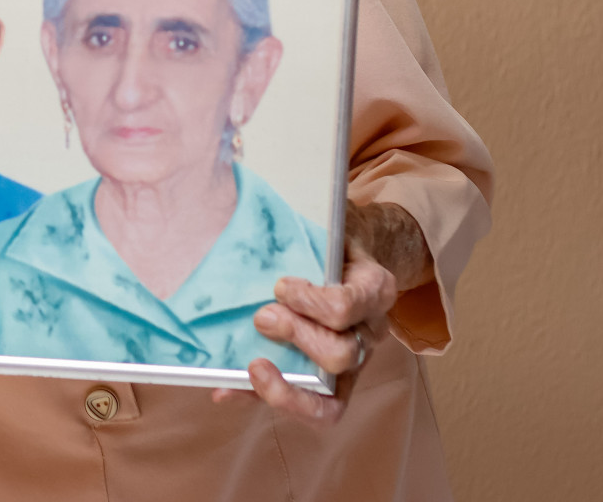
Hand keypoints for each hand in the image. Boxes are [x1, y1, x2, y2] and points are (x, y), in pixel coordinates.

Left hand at [213, 201, 423, 423]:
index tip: (280, 285)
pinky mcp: (335, 382)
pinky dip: (267, 398)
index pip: (350, 306)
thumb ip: (303, 215)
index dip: (312, 302)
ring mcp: (356, 360)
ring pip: (332, 391)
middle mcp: (371, 330)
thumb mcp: (328, 218)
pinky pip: (316, 408)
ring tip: (253, 363)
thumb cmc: (331, 237)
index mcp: (374, 288)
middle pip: (343, 353)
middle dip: (296, 337)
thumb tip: (242, 192)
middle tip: (263, 317)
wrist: (351, 253)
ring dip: (285, 381)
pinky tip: (228, 390)